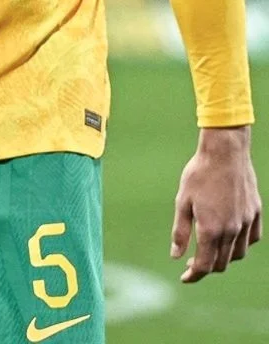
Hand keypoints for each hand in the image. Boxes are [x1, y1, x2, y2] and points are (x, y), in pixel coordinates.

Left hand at [172, 126, 262, 281]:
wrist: (225, 153)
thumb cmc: (198, 175)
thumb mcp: (182, 202)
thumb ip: (180, 232)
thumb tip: (176, 256)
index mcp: (211, 229)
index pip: (205, 265)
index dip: (194, 276)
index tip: (185, 278)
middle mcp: (232, 230)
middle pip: (222, 263)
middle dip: (207, 268)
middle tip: (192, 263)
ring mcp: (247, 222)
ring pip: (239, 253)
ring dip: (224, 258)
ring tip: (209, 251)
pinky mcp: (256, 213)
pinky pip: (252, 238)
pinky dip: (241, 244)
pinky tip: (230, 239)